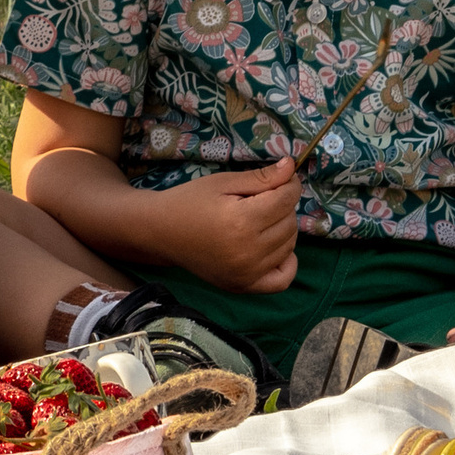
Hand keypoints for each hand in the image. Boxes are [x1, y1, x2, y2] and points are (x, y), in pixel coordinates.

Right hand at [165, 157, 300, 293]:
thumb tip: (292, 167)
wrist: (162, 232)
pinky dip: (286, 262)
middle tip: (261, 199)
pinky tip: (274, 248)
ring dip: (283, 229)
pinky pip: (283, 279)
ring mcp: (246, 273)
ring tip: (261, 220)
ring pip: (289, 245)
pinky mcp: (243, 286)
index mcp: (241, 221)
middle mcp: (247, 251)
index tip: (281, 178)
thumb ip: (261, 178)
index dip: (289, 183)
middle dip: (283, 205)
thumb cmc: (191, 201)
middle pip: (290, 222)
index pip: (287, 199)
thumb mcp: (224, 182)